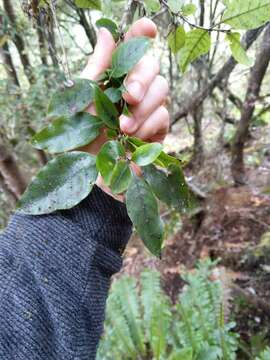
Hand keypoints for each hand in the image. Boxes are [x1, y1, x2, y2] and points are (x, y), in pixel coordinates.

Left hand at [80, 18, 169, 198]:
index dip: (142, 34)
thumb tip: (106, 31)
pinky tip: (133, 137)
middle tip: (129, 97)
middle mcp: (133, 90)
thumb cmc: (81, 139)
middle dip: (142, 79)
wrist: (93, 175)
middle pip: (153, 66)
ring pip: (163, 90)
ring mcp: (148, 109)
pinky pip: (164, 116)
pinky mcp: (158, 129)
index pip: (132, 48)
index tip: (149, 28)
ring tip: (123, 128)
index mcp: (113, 78)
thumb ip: (97, 69)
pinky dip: (149, 125)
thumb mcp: (83, 102)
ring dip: (143, 108)